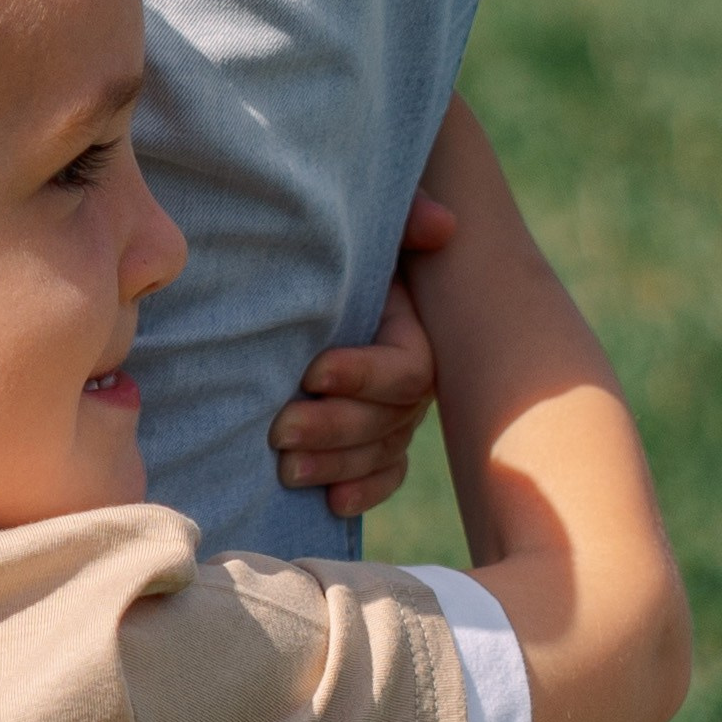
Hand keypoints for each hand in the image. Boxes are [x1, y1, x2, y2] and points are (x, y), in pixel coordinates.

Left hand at [268, 188, 456, 519]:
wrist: (315, 281)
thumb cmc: (342, 250)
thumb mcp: (373, 229)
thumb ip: (406, 218)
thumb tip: (441, 227)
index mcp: (414, 334)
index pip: (407, 369)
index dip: (363, 374)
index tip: (312, 371)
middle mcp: (410, 384)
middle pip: (388, 420)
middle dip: (334, 427)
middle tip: (280, 429)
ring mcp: (393, 418)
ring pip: (378, 452)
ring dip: (335, 465)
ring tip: (285, 469)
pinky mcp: (373, 443)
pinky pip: (382, 475)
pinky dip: (362, 490)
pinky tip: (331, 503)